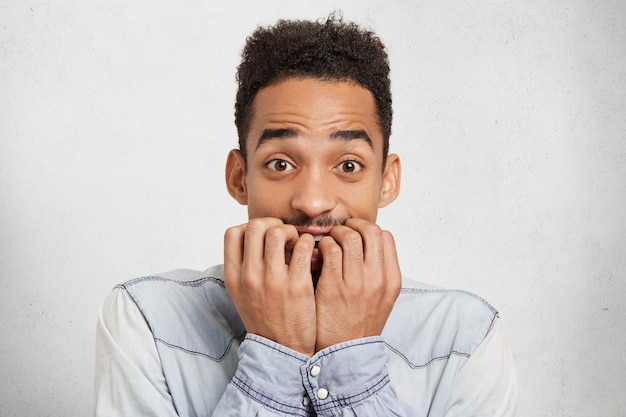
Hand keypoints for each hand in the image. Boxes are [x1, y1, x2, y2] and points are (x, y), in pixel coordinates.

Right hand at [224, 218, 316, 355]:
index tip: (264, 235)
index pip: (233, 233)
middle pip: (256, 226)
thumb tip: (252, 237)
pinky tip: (311, 254)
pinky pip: (304, 246)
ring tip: (298, 244)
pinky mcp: (297, 285)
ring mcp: (273, 280)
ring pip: (278, 232)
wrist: (282, 349)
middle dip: (273, 224)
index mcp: (234, 277)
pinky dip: (309, 243)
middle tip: (285, 235)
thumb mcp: (241, 294)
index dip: (250, 226)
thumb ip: (242, 266)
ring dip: (292, 231)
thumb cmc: (265, 318)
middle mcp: (250, 276)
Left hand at [314, 218, 401, 351]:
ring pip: (349, 236)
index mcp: (391, 280)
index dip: (368, 229)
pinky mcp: (333, 288)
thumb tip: (368, 245)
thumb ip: (379, 272)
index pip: (386, 237)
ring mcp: (356, 283)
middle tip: (340, 230)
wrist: (345, 353)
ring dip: (335, 233)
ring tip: (328, 241)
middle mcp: (377, 279)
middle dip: (353, 225)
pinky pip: (330, 251)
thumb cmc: (359, 323)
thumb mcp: (381, 298)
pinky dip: (322, 245)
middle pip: (370, 231)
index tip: (357, 232)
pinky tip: (317, 254)